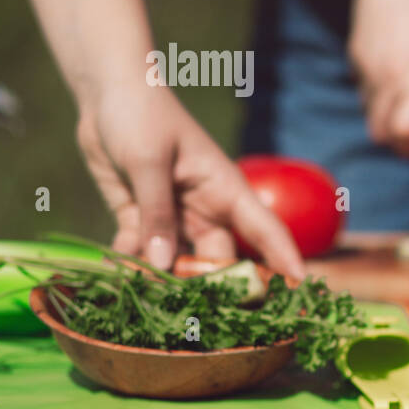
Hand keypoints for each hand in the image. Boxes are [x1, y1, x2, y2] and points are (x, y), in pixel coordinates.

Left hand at [77, 85, 304, 278]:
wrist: (108, 92)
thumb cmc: (142, 115)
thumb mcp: (149, 162)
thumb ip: (156, 214)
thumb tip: (162, 265)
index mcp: (225, 191)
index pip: (266, 231)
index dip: (284, 261)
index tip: (300, 289)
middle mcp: (206, 210)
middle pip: (219, 261)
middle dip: (210, 289)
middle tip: (195, 316)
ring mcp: (175, 217)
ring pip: (178, 263)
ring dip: (162, 280)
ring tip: (146, 295)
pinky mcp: (143, 219)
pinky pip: (142, 252)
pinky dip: (130, 262)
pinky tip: (117, 262)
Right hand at [348, 0, 408, 158]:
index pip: (405, 136)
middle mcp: (393, 80)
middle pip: (382, 136)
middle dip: (399, 140)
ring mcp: (370, 70)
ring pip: (371, 116)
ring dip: (387, 117)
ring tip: (408, 94)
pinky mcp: (355, 58)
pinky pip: (364, 91)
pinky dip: (377, 94)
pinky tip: (393, 67)